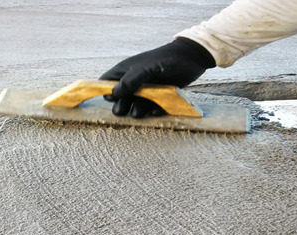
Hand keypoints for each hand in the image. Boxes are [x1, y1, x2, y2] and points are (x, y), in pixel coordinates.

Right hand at [99, 37, 215, 117]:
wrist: (191, 58)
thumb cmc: (165, 59)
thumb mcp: (146, 67)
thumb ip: (130, 79)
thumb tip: (113, 93)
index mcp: (125, 71)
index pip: (106, 82)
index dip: (105, 91)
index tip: (110, 98)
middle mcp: (133, 81)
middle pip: (119, 98)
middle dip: (120, 105)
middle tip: (123, 109)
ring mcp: (146, 90)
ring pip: (134, 105)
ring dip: (134, 110)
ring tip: (138, 112)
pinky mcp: (158, 97)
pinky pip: (150, 109)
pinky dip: (151, 112)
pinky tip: (154, 111)